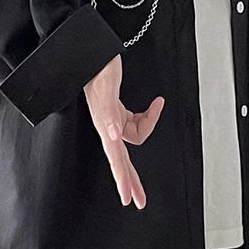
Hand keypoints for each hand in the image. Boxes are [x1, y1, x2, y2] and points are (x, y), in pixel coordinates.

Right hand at [83, 54, 164, 209]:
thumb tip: (112, 134)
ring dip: (148, 125)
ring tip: (157, 106)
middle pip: (122, 159)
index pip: (116, 157)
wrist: (91, 49)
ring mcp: (111, 117)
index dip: (122, 179)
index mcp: (104, 123)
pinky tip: (153, 106)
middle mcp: (107, 123)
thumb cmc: (96, 63)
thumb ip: (107, 111)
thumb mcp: (104, 86)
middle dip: (131, 179)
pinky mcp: (115, 109)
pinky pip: (133, 121)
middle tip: (139, 200)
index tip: (128, 198)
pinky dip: (146, 115)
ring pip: (132, 136)